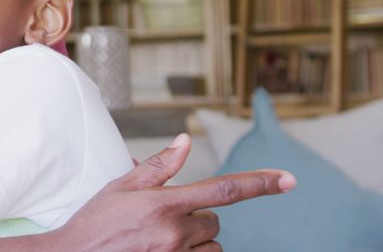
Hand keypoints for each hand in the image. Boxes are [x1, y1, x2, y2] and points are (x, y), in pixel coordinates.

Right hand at [49, 133, 294, 250]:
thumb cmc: (95, 224)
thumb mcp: (120, 188)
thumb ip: (158, 167)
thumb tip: (186, 141)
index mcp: (165, 204)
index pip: (225, 189)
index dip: (260, 183)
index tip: (288, 180)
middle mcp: (176, 233)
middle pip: (214, 221)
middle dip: (197, 217)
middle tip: (162, 219)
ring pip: (212, 247)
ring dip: (196, 242)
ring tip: (161, 240)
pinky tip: (164, 249)